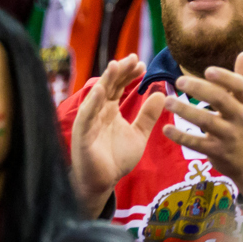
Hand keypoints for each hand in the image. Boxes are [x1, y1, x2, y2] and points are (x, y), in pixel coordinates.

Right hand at [71, 55, 164, 213]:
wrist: (103, 183)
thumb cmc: (117, 159)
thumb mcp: (139, 134)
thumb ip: (148, 115)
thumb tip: (160, 93)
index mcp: (110, 110)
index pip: (118, 86)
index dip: (129, 74)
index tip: (143, 64)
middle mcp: (98, 112)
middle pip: (108, 86)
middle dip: (120, 71)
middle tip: (134, 58)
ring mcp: (89, 121)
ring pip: (97, 96)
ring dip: (105, 80)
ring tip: (116, 65)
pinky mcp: (82, 134)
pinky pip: (86, 115)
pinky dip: (93, 102)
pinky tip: (101, 90)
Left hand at [162, 51, 242, 200]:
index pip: (240, 87)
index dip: (225, 78)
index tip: (207, 69)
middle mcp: (240, 118)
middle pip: (221, 100)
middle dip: (200, 89)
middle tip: (180, 80)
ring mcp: (229, 136)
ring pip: (206, 121)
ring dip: (186, 110)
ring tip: (168, 101)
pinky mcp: (217, 151)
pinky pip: (197, 143)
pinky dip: (181, 137)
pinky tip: (166, 129)